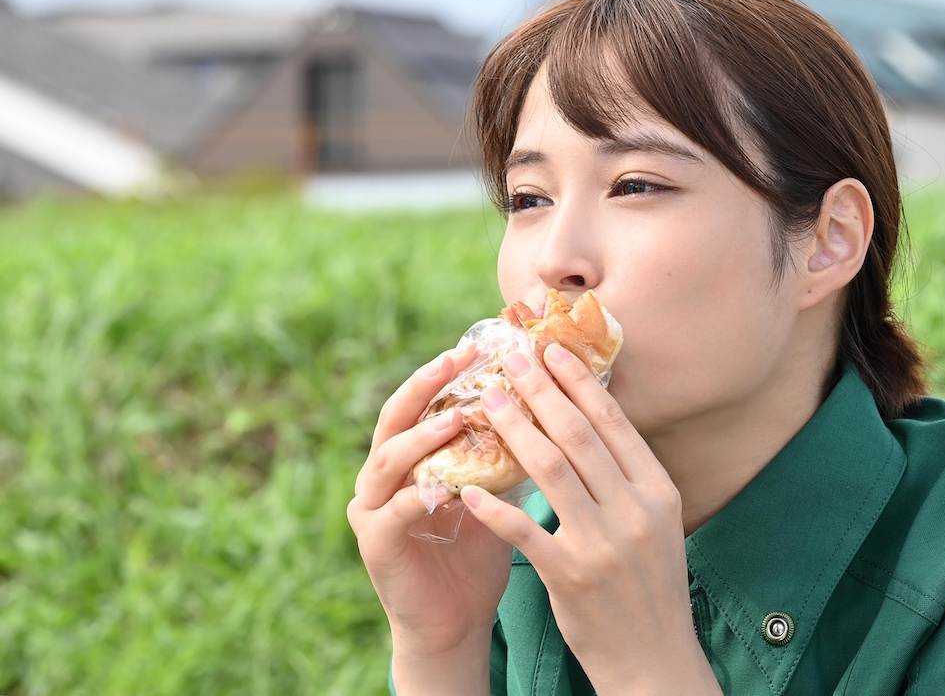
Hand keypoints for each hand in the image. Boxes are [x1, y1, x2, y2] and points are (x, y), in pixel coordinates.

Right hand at [347, 348, 512, 690]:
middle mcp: (383, 474)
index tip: (480, 342)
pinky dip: (419, 496)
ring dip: (422, 436)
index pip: (424, 400)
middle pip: (395, 416)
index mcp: (412, 455)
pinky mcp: (374, 544)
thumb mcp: (497, 491)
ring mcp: (371, 508)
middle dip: (425, 385)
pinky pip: (393, 512)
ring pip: (388, 459)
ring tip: (454, 417)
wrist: (457, 620)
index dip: (448, 371)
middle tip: (455, 359)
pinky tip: (445, 486)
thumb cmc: (481, 551)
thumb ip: (507, 450)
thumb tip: (553, 400)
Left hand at [461, 343, 719, 694]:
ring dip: (513, 428)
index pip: (614, 424)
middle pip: (578, 436)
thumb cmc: (648, 586)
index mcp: (658, 491)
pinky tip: (469, 483)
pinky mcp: (570, 576)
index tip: (551, 350)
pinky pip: (524, 529)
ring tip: (486, 399)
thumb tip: (594, 418)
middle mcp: (634, 511)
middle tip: (511, 359)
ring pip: (549, 469)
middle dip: (540, 391)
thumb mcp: (655, 524)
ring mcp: (603, 544)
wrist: (654, 659)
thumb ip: (628, 477)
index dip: (579, 383)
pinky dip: (494, 504)